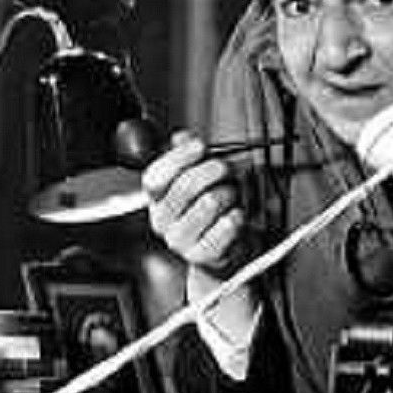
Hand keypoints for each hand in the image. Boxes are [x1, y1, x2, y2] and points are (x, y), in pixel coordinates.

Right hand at [142, 131, 247, 276]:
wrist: (223, 248)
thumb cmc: (211, 207)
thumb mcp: (198, 176)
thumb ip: (187, 154)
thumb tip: (181, 136)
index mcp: (156, 198)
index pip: (155, 177)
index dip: (179, 157)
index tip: (201, 146)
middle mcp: (162, 220)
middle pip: (185, 186)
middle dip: (213, 170)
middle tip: (228, 167)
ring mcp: (179, 240)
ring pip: (209, 202)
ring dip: (229, 193)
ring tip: (232, 196)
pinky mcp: (201, 255)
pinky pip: (225, 226)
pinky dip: (237, 215)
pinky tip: (237, 215)